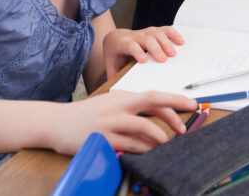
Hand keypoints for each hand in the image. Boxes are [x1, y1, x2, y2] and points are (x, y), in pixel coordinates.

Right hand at [52, 90, 196, 154]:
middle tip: (184, 130)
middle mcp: (118, 106)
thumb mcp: (110, 106)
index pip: (154, 95)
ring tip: (165, 146)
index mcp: (122, 97)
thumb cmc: (87, 115)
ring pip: (144, 128)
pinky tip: (147, 154)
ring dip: (159, 138)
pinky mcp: (103, 139)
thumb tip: (158, 119)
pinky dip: (142, 150)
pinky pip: (130, 146)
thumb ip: (131, 110)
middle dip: (173, 116)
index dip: (175, 99)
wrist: (56, 122)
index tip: (192, 105)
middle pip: (153, 104)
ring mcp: (110, 122)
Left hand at [103, 26, 184, 78]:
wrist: (115, 39)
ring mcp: (145, 32)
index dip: (137, 52)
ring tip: (173, 54)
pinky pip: (164, 29)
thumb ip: (114, 79)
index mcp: (122, 45)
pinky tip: (181, 42)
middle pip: (146, 39)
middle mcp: (134, 37)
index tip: (144, 61)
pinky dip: (173, 34)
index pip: (130, 46)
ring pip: (156, 33)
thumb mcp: (111, 66)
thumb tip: (118, 96)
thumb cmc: (114, 56)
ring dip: (166, 43)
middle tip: (164, 60)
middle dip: (156, 49)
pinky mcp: (153, 31)